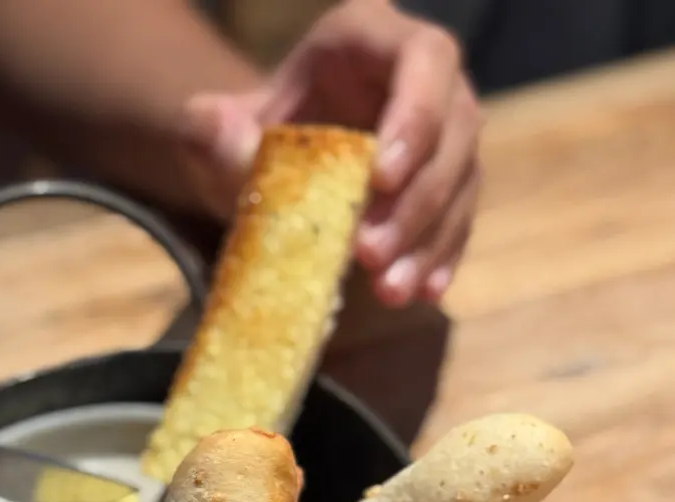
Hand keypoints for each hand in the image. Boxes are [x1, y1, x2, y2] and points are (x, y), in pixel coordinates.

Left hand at [186, 0, 480, 307]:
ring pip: (462, 179)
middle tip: (369, 253)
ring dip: (429, 239)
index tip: (380, 179)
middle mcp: (420, 78)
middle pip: (455, 127)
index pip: (423, 58)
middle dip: (418, 198)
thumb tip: (225, 140)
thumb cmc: (244, 135)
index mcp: (370, 38)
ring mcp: (441, 135)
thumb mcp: (214, 129)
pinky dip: (440, 258)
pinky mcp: (444, 187)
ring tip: (388, 288)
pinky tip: (420, 290)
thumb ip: (211, 129)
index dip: (416, 114)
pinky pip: (459, 221)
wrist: (263, 171)